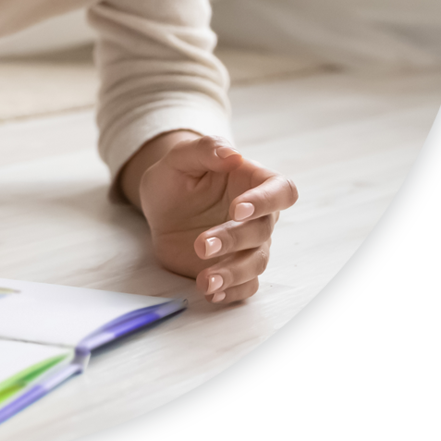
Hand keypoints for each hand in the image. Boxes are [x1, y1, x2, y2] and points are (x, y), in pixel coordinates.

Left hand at [133, 135, 298, 304]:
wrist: (160, 205)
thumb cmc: (176, 175)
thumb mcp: (180, 157)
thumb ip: (205, 149)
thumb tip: (231, 154)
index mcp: (253, 182)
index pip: (281, 190)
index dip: (266, 201)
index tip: (237, 209)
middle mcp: (257, 216)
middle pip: (263, 231)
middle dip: (233, 239)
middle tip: (201, 244)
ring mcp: (247, 245)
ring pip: (256, 262)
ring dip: (232, 272)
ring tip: (205, 279)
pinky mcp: (232, 268)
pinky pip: (244, 286)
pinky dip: (231, 292)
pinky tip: (211, 292)